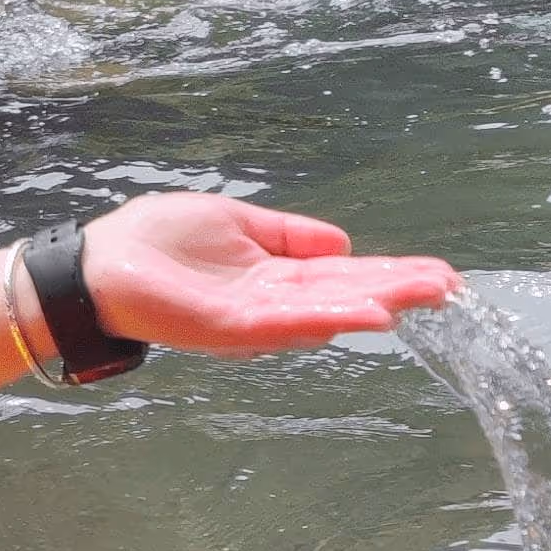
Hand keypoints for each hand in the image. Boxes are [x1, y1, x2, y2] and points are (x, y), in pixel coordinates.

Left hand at [73, 193, 459, 356]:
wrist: (98, 265)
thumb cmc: (156, 241)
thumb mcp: (237, 223)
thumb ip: (289, 236)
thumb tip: (343, 242)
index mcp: (278, 275)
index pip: (347, 272)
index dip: (393, 271)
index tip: (441, 273)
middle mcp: (274, 302)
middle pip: (348, 294)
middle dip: (400, 289)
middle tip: (452, 288)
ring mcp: (255, 319)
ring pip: (327, 311)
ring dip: (375, 304)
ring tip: (422, 298)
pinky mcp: (228, 327)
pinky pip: (285, 323)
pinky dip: (327, 317)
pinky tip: (365, 313)